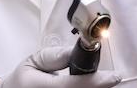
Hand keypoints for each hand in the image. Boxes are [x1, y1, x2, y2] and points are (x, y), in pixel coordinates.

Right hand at [0, 46, 124, 86]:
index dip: (96, 81)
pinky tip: (88, 85)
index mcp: (40, 87)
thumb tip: (77, 51)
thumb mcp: (34, 60)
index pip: (74, 86)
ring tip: (93, 81)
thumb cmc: (23, 79)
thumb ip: (56, 55)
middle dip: (98, 85)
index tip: (113, 76)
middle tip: (106, 77)